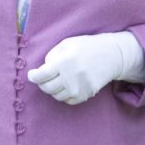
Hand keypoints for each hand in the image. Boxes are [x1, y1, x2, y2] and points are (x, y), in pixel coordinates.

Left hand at [27, 31, 144, 105]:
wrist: (112, 56)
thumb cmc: (87, 47)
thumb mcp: (67, 44)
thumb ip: (52, 55)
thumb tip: (41, 70)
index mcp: (64, 62)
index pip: (40, 76)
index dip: (33, 76)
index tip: (32, 74)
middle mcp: (70, 77)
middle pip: (46, 88)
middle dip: (42, 83)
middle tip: (45, 77)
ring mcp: (78, 88)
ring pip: (56, 95)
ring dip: (53, 89)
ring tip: (59, 79)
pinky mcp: (85, 95)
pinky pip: (67, 100)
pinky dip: (64, 94)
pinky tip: (68, 85)